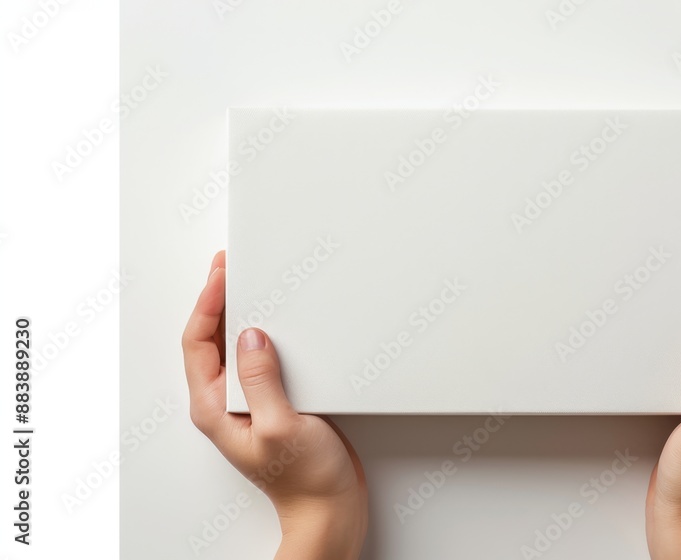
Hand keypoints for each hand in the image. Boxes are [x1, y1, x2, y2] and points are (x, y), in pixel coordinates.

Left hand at [182, 251, 367, 559]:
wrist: (330, 507)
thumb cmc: (304, 480)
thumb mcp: (280, 426)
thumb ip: (262, 380)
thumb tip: (250, 336)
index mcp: (215, 408)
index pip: (198, 342)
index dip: (207, 303)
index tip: (222, 272)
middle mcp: (226, 402)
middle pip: (211, 338)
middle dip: (219, 298)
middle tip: (230, 264)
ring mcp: (250, 401)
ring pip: (236, 345)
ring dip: (242, 311)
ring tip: (251, 280)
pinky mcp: (274, 401)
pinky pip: (262, 357)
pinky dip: (267, 331)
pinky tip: (281, 318)